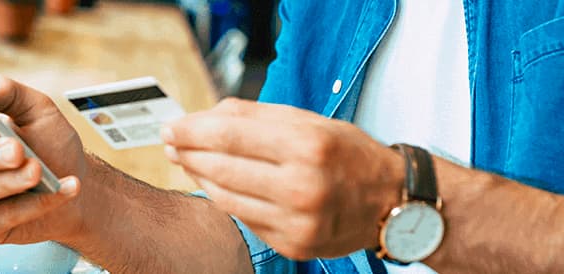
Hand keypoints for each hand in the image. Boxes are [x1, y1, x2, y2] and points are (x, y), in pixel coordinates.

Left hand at [162, 98, 405, 258]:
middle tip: (172, 144)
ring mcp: (297, 221)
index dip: (192, 131)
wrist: (392, 202)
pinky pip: (244, 218)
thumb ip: (257, 117)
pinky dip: (226, 199)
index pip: (230, 135)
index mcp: (309, 145)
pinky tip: (219, 185)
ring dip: (201, 177)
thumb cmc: (349, 155)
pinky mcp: (293, 244)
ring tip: (190, 162)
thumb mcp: (311, 122)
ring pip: (226, 197)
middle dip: (188, 153)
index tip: (172, 127)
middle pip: (222, 167)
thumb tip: (204, 117)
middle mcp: (303, 185)